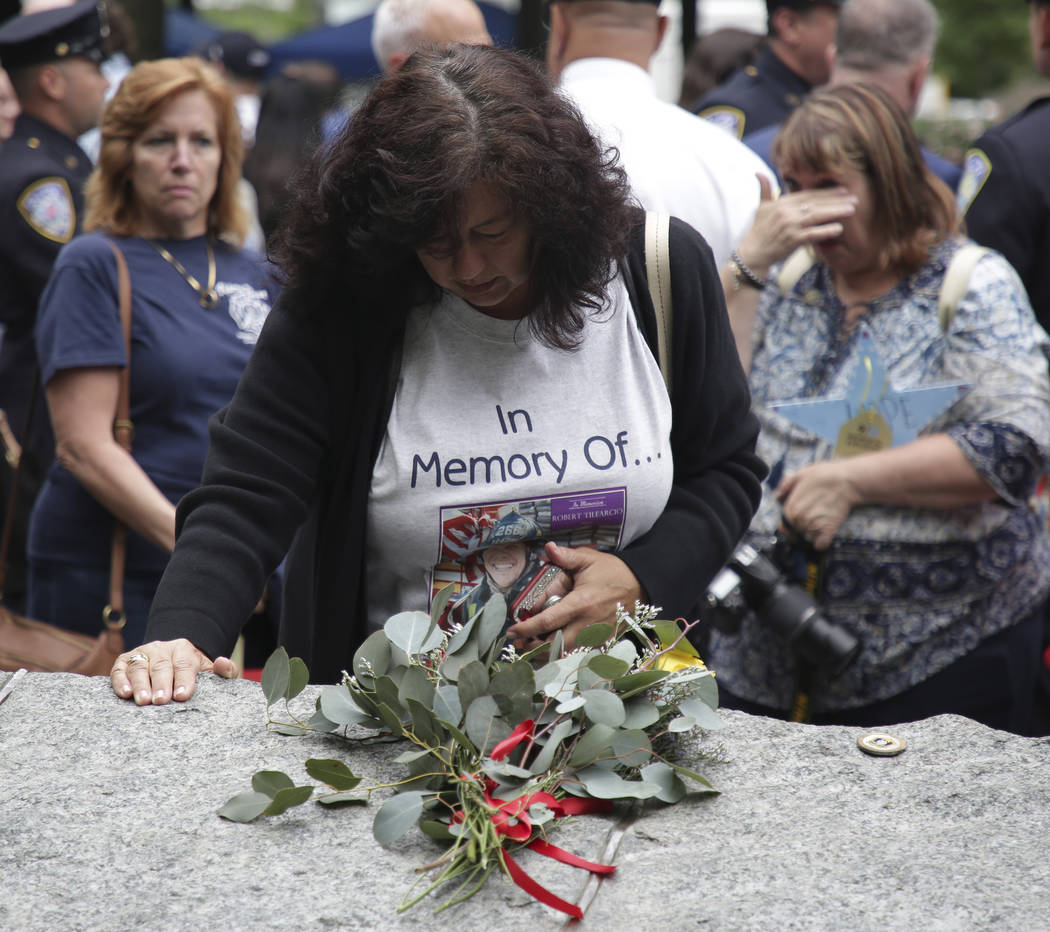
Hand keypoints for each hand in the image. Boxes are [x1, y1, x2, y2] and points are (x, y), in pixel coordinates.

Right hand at [110, 639, 237, 705]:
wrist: (173, 662)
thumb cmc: (194, 674)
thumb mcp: (211, 671)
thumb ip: (225, 671)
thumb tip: (223, 663)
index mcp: (184, 649)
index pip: (184, 664)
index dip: (184, 679)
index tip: (182, 695)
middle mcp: (161, 649)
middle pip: (161, 665)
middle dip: (161, 683)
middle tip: (161, 701)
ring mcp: (142, 654)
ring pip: (139, 666)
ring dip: (140, 684)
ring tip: (142, 701)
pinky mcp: (124, 662)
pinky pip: (120, 669)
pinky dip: (121, 680)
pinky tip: (125, 693)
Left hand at [505, 542, 642, 650]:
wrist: (642, 585)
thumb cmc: (613, 572)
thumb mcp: (589, 559)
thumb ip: (567, 556)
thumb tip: (548, 548)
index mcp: (580, 603)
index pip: (547, 621)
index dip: (527, 629)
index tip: (512, 632)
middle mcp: (587, 623)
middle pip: (554, 645)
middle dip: (533, 647)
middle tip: (519, 644)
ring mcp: (596, 635)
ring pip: (567, 654)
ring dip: (547, 654)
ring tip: (532, 649)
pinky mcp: (603, 641)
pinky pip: (580, 654)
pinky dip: (564, 655)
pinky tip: (553, 650)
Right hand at [736, 174, 857, 271]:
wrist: (752, 254)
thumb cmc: (758, 232)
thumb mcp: (760, 208)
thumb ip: (764, 190)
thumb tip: (758, 173)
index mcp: (782, 202)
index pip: (808, 194)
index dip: (826, 192)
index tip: (843, 190)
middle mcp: (786, 212)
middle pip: (816, 203)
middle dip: (837, 200)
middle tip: (855, 198)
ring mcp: (789, 225)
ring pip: (817, 216)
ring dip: (836, 212)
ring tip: (852, 210)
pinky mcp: (792, 240)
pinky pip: (813, 234)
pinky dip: (826, 231)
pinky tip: (839, 228)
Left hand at [775, 461, 861, 549]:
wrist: (848, 480)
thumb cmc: (824, 475)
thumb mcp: (800, 474)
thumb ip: (786, 486)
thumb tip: (777, 496)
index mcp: (791, 508)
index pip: (785, 524)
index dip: (790, 523)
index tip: (796, 521)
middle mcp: (800, 519)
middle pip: (796, 532)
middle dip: (800, 528)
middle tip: (811, 519)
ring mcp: (814, 526)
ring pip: (807, 538)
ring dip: (811, 535)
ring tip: (818, 523)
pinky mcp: (828, 530)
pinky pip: (820, 545)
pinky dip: (821, 543)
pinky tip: (824, 536)